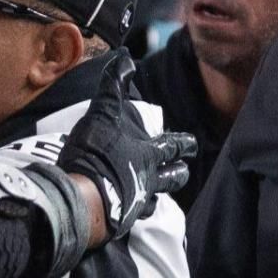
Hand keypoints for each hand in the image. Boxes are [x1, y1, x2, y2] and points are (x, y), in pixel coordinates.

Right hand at [56, 49, 195, 240]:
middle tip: (184, 171)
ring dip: (160, 194)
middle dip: (178, 172)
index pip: (173, 146)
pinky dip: (135, 211)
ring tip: (159, 196)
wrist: (85, 196)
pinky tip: (130, 212)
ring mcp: (137, 201)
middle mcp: (149, 178)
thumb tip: (125, 57)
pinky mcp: (122, 220)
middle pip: (172, 177)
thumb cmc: (96, 153)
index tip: (192, 145)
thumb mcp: (103, 112)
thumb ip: (113, 85)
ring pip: (156, 198)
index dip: (183, 144)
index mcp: (148, 153)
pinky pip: (134, 215)